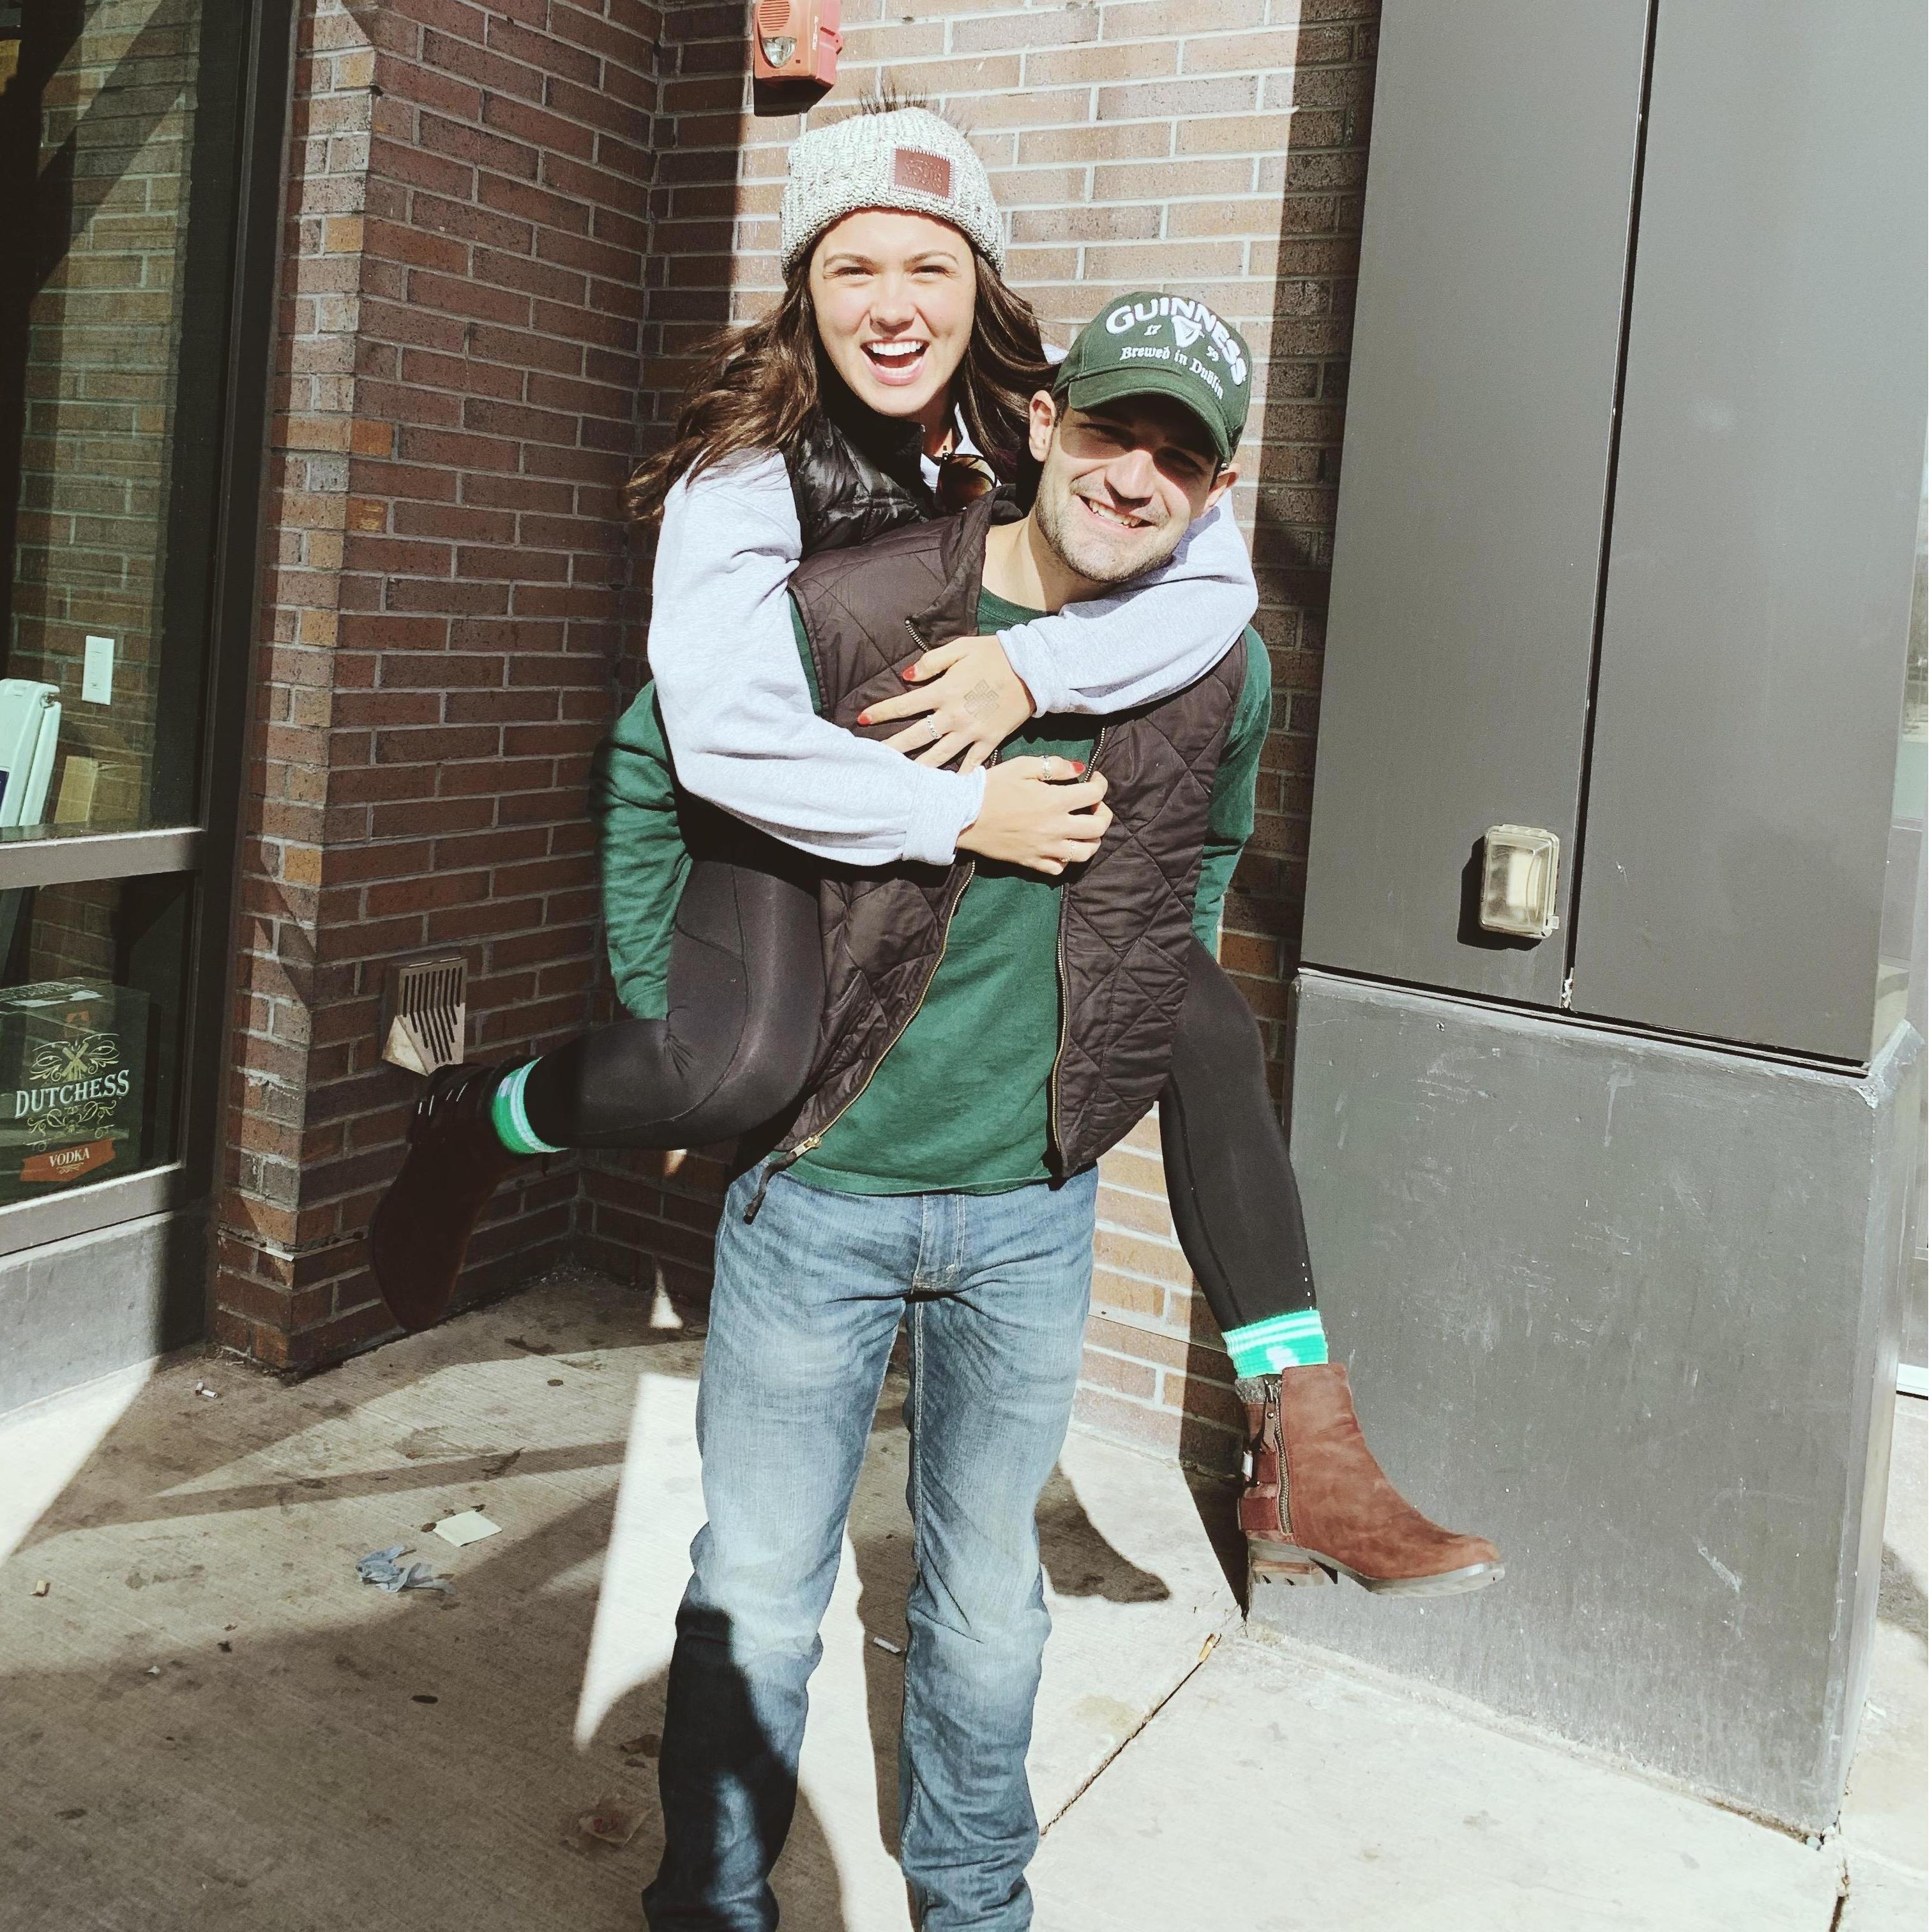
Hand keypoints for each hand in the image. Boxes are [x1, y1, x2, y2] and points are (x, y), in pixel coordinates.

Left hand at [856, 634, 1033, 771]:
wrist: (1032, 668)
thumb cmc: (994, 655)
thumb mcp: (960, 648)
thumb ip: (931, 662)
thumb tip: (906, 676)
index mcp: (943, 691)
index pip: (904, 705)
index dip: (881, 712)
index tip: (861, 720)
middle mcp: (953, 716)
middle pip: (915, 737)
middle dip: (891, 749)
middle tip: (871, 762)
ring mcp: (971, 732)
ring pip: (939, 756)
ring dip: (918, 769)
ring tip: (901, 783)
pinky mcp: (990, 741)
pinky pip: (972, 764)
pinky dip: (959, 778)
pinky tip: (945, 791)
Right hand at [955, 757, 1111, 875]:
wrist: (963, 816)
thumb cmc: (991, 787)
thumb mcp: (1022, 766)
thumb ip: (1054, 766)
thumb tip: (1079, 770)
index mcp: (1055, 801)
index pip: (1095, 794)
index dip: (1100, 783)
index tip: (1093, 779)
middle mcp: (1056, 828)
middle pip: (1098, 827)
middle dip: (1104, 813)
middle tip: (1094, 806)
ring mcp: (1045, 848)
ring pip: (1085, 853)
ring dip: (1092, 840)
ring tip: (1083, 829)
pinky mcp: (1032, 862)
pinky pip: (1059, 868)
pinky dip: (1066, 859)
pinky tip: (1060, 846)